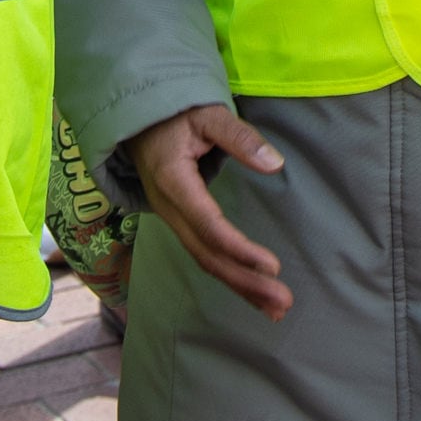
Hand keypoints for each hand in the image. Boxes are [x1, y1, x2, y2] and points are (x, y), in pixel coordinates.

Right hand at [124, 103, 291, 319]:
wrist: (136, 116)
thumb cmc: (175, 112)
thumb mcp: (207, 114)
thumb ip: (240, 137)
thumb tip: (275, 163)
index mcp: (173, 182)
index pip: (209, 225)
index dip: (240, 249)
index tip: (272, 266)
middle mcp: (168, 208)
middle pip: (207, 254)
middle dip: (245, 282)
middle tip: (283, 302)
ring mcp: (171, 218)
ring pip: (204, 260)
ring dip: (240, 286)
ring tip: (276, 308)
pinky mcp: (179, 222)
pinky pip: (202, 253)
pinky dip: (229, 274)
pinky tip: (253, 291)